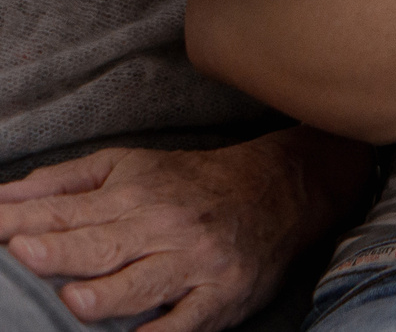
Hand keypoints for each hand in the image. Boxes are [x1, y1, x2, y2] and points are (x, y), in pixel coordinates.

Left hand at [0, 129, 370, 331]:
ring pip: (144, 285)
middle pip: (102, 247)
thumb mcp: (129, 167)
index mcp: (133, 194)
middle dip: (61, 254)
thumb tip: (0, 196)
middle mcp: (163, 227)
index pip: (68, 213)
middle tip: (22, 255)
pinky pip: (188, 321)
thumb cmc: (188, 183)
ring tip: (75, 301)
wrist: (279, 189)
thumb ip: (64, 185)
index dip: (26, 224)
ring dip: (108, 296)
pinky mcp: (220, 296)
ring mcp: (193, 264)